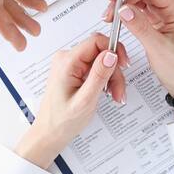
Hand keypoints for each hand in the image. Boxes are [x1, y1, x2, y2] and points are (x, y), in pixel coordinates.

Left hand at [16, 34, 129, 167]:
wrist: (49, 133)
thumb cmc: (62, 121)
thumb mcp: (85, 100)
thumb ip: (99, 76)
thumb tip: (111, 54)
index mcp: (67, 62)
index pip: (96, 41)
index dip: (114, 49)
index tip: (124, 65)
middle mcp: (66, 59)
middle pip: (101, 52)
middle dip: (114, 71)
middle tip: (119, 91)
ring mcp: (70, 64)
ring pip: (101, 61)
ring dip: (112, 78)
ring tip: (115, 96)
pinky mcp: (73, 71)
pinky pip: (95, 68)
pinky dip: (105, 80)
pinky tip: (107, 93)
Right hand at [102, 0, 173, 112]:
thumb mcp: (157, 48)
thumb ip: (139, 26)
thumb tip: (123, 9)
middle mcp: (173, 7)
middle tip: (109, 11)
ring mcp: (166, 13)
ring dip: (124, 4)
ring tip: (111, 17)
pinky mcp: (159, 21)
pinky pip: (141, 9)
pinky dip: (129, 12)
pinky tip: (119, 19)